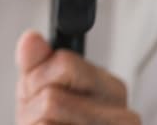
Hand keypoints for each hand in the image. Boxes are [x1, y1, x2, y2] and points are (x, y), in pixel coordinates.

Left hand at [15, 30, 141, 123]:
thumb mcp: (39, 91)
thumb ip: (36, 65)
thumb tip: (32, 39)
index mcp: (111, 89)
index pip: (65, 63)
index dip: (38, 77)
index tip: (38, 91)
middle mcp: (124, 117)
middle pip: (52, 97)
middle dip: (32, 108)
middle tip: (41, 119)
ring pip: (48, 117)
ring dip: (34, 124)